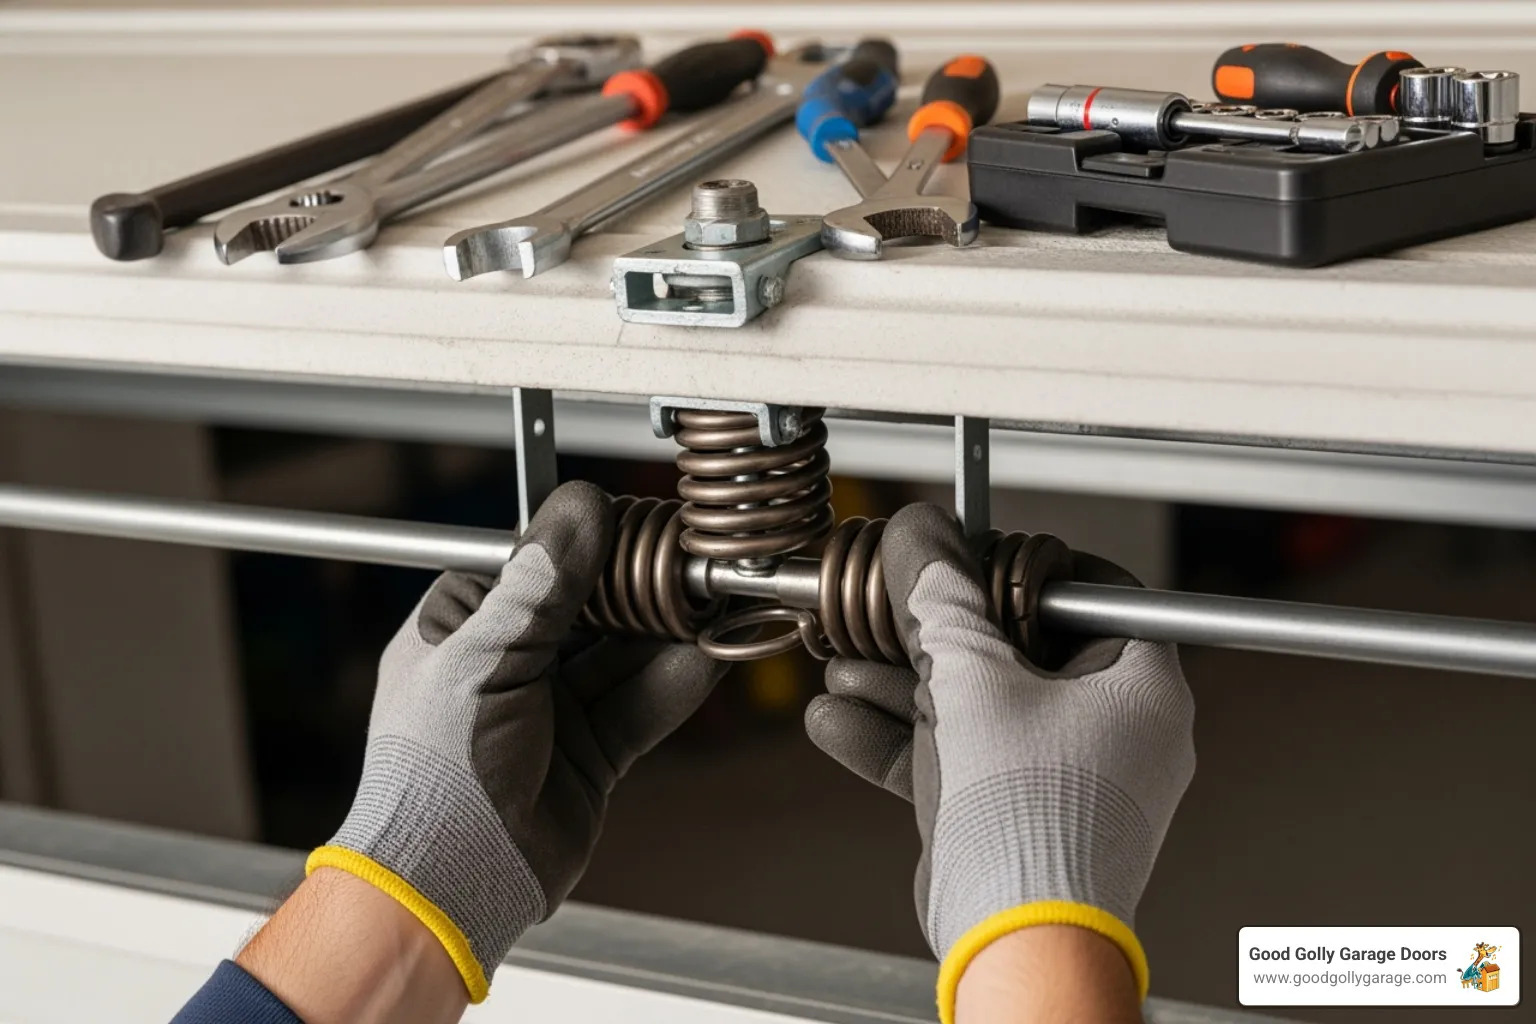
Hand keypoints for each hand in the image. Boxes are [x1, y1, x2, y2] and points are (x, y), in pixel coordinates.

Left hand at [308, 481, 724, 1002]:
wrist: (448, 880)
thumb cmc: (436, 773)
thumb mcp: (486, 657)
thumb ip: (542, 585)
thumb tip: (582, 508)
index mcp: (463, 623)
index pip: (537, 562)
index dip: (590, 542)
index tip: (639, 521)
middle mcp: (509, 659)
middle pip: (591, 605)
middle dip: (642, 588)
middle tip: (692, 562)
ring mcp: (553, 706)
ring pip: (624, 653)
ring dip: (669, 632)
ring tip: (714, 602)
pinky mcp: (593, 751)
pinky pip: (643, 703)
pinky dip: (678, 680)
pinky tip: (712, 653)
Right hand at [804, 504, 1194, 1022]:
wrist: (1015, 943)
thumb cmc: (1024, 814)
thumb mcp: (968, 676)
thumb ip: (937, 596)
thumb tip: (918, 531)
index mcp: (1137, 682)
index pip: (1085, 590)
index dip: (1018, 567)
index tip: (965, 556)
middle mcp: (1113, 728)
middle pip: (1014, 646)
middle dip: (930, 632)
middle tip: (884, 609)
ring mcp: (1063, 776)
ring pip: (976, 704)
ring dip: (900, 684)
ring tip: (843, 664)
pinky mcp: (1015, 814)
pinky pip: (958, 758)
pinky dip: (901, 739)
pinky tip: (837, 720)